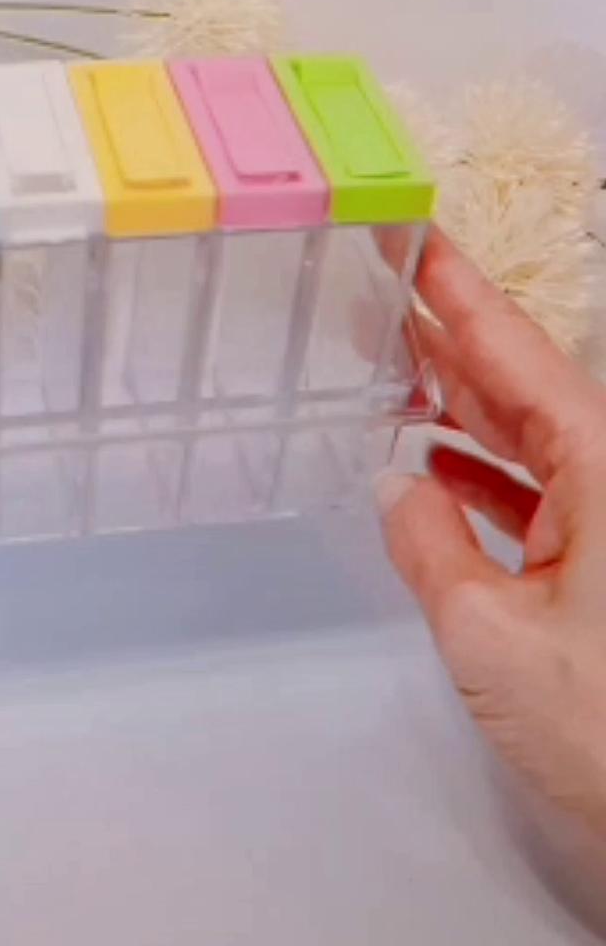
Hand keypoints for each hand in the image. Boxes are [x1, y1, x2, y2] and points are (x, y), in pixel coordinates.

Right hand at [378, 228, 605, 837]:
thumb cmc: (605, 726)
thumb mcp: (490, 633)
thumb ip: (429, 546)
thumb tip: (397, 484)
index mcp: (601, 469)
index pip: (517, 356)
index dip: (461, 293)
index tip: (416, 240)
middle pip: (520, 385)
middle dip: (450, 338)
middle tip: (384, 291)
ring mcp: (603, 515)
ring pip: (524, 437)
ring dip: (458, 405)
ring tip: (390, 368)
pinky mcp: (594, 554)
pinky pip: (530, 491)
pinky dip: (478, 476)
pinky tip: (432, 465)